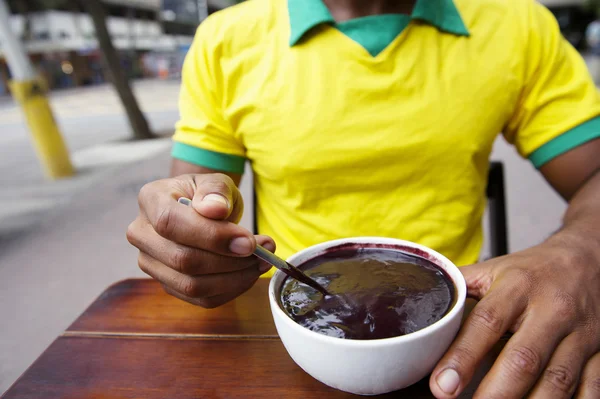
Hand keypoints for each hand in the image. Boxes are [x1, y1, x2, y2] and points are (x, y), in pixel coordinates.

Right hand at [126, 173, 274, 307]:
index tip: (248, 241)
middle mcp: (143, 235)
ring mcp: (152, 264)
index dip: (211, 236)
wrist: (203, 210)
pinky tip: (249, 273)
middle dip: (230, 260)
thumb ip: (216, 190)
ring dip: (234, 278)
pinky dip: (231, 290)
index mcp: (151, 200)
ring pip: (192, 285)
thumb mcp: (217, 183)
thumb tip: (215, 209)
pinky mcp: (169, 285)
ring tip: (262, 261)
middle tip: (264, 251)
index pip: (171, 223)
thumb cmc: (208, 195)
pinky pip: (202, 299)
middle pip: (183, 260)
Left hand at [429, 235, 599, 397]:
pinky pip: (591, 388)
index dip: (463, 356)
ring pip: (558, 380)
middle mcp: (551, 310)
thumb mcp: (494, 270)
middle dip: (495, 392)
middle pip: (523, 359)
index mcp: (517, 287)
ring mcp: (581, 334)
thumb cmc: (533, 271)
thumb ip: (460, 288)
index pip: (486, 322)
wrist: (589, 259)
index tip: (442, 386)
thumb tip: (416, 301)